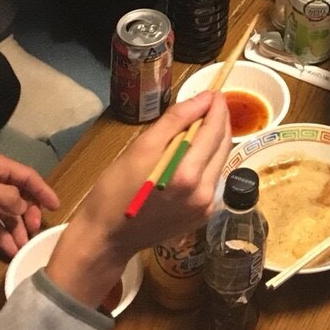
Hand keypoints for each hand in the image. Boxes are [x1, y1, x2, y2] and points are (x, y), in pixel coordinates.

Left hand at [0, 157, 59, 260]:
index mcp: (0, 169)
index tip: (56, 207)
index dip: (43, 191)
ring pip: (8, 215)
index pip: (28, 177)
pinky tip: (11, 250)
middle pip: (20, 197)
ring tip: (24, 249)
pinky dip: (4, 238)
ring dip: (18, 232)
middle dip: (29, 216)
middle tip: (35, 231)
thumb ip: (7, 196)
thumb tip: (24, 208)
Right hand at [46, 91, 230, 309]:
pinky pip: (213, 179)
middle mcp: (204, 193)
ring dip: (214, 142)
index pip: (215, 131)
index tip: (215, 92)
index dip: (217, 108)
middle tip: (208, 106)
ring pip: (220, 162)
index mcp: (188, 175)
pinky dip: (207, 162)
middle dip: (218, 122)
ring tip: (198, 127)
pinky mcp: (203, 216)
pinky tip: (192, 155)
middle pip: (222, 146)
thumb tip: (205, 99)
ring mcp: (206, 207)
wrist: (106, 238)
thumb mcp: (141, 147)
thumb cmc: (116, 190)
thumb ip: (176, 120)